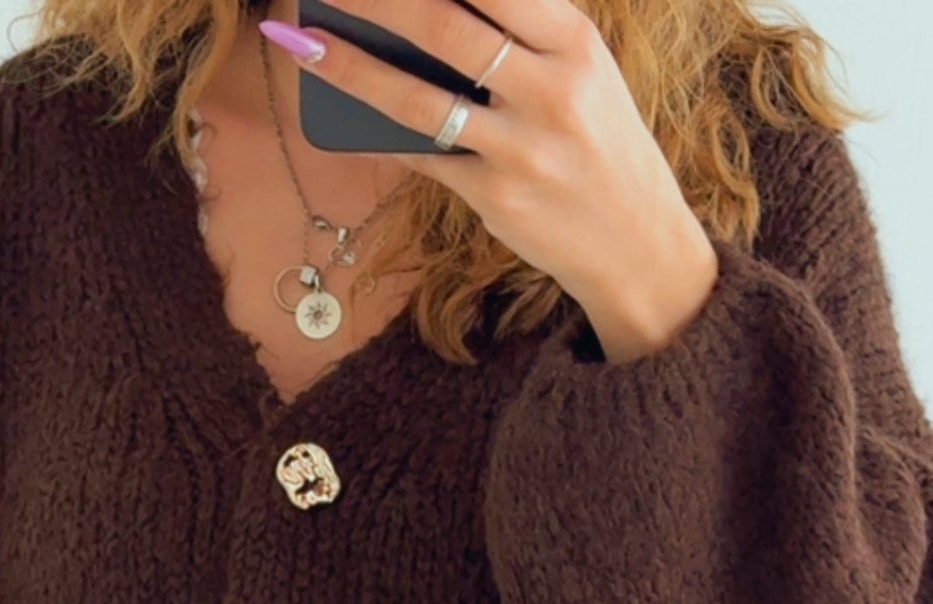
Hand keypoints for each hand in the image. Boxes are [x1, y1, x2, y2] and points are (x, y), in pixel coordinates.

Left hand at [265, 0, 719, 361]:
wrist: (638, 244)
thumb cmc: (598, 145)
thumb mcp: (583, 72)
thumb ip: (523, 34)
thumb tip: (429, 12)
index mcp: (574, 40)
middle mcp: (550, 88)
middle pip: (443, 23)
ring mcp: (520, 147)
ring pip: (416, 96)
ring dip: (350, 65)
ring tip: (302, 39)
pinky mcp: (495, 197)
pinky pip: (422, 155)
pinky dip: (379, 133)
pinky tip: (342, 115)